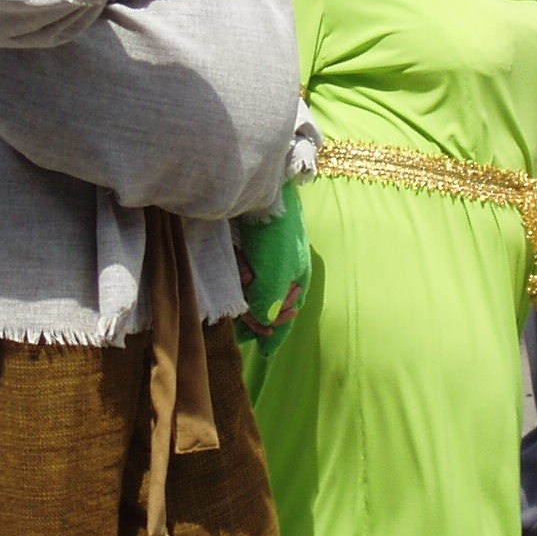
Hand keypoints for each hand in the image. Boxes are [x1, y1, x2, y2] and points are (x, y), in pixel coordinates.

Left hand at [235, 186, 309, 345]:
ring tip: (246, 273)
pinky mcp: (247, 250)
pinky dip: (239, 273)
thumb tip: (265, 323)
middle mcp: (282, 272)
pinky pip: (240, 273)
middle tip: (249, 305)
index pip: (286, 315)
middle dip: (257, 308)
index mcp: (296, 279)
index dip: (275, 331)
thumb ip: (270, 302)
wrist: (262, 188)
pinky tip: (241, 263)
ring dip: (247, 288)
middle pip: (266, 305)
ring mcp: (264, 261)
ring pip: (251, 290)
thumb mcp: (277, 272)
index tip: (264, 347)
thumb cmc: (275, 232)